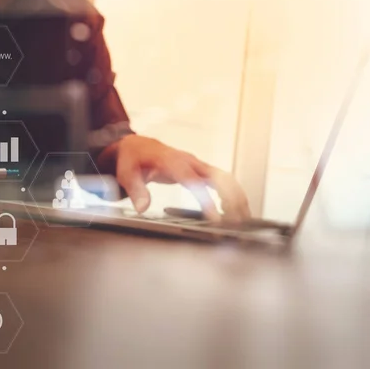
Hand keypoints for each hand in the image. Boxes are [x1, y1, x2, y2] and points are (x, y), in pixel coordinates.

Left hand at [107, 134, 250, 221]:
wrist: (137, 146)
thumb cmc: (132, 159)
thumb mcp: (127, 173)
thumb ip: (136, 190)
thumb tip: (142, 207)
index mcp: (171, 161)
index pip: (193, 180)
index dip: (205, 199)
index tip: (215, 217)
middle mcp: (189, 161)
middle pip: (218, 177)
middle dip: (231, 198)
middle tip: (236, 222)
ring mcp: (196, 165)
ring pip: (225, 179)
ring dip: (237, 197)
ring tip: (243, 220)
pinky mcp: (200, 171)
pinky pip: (221, 181)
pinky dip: (232, 194)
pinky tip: (235, 211)